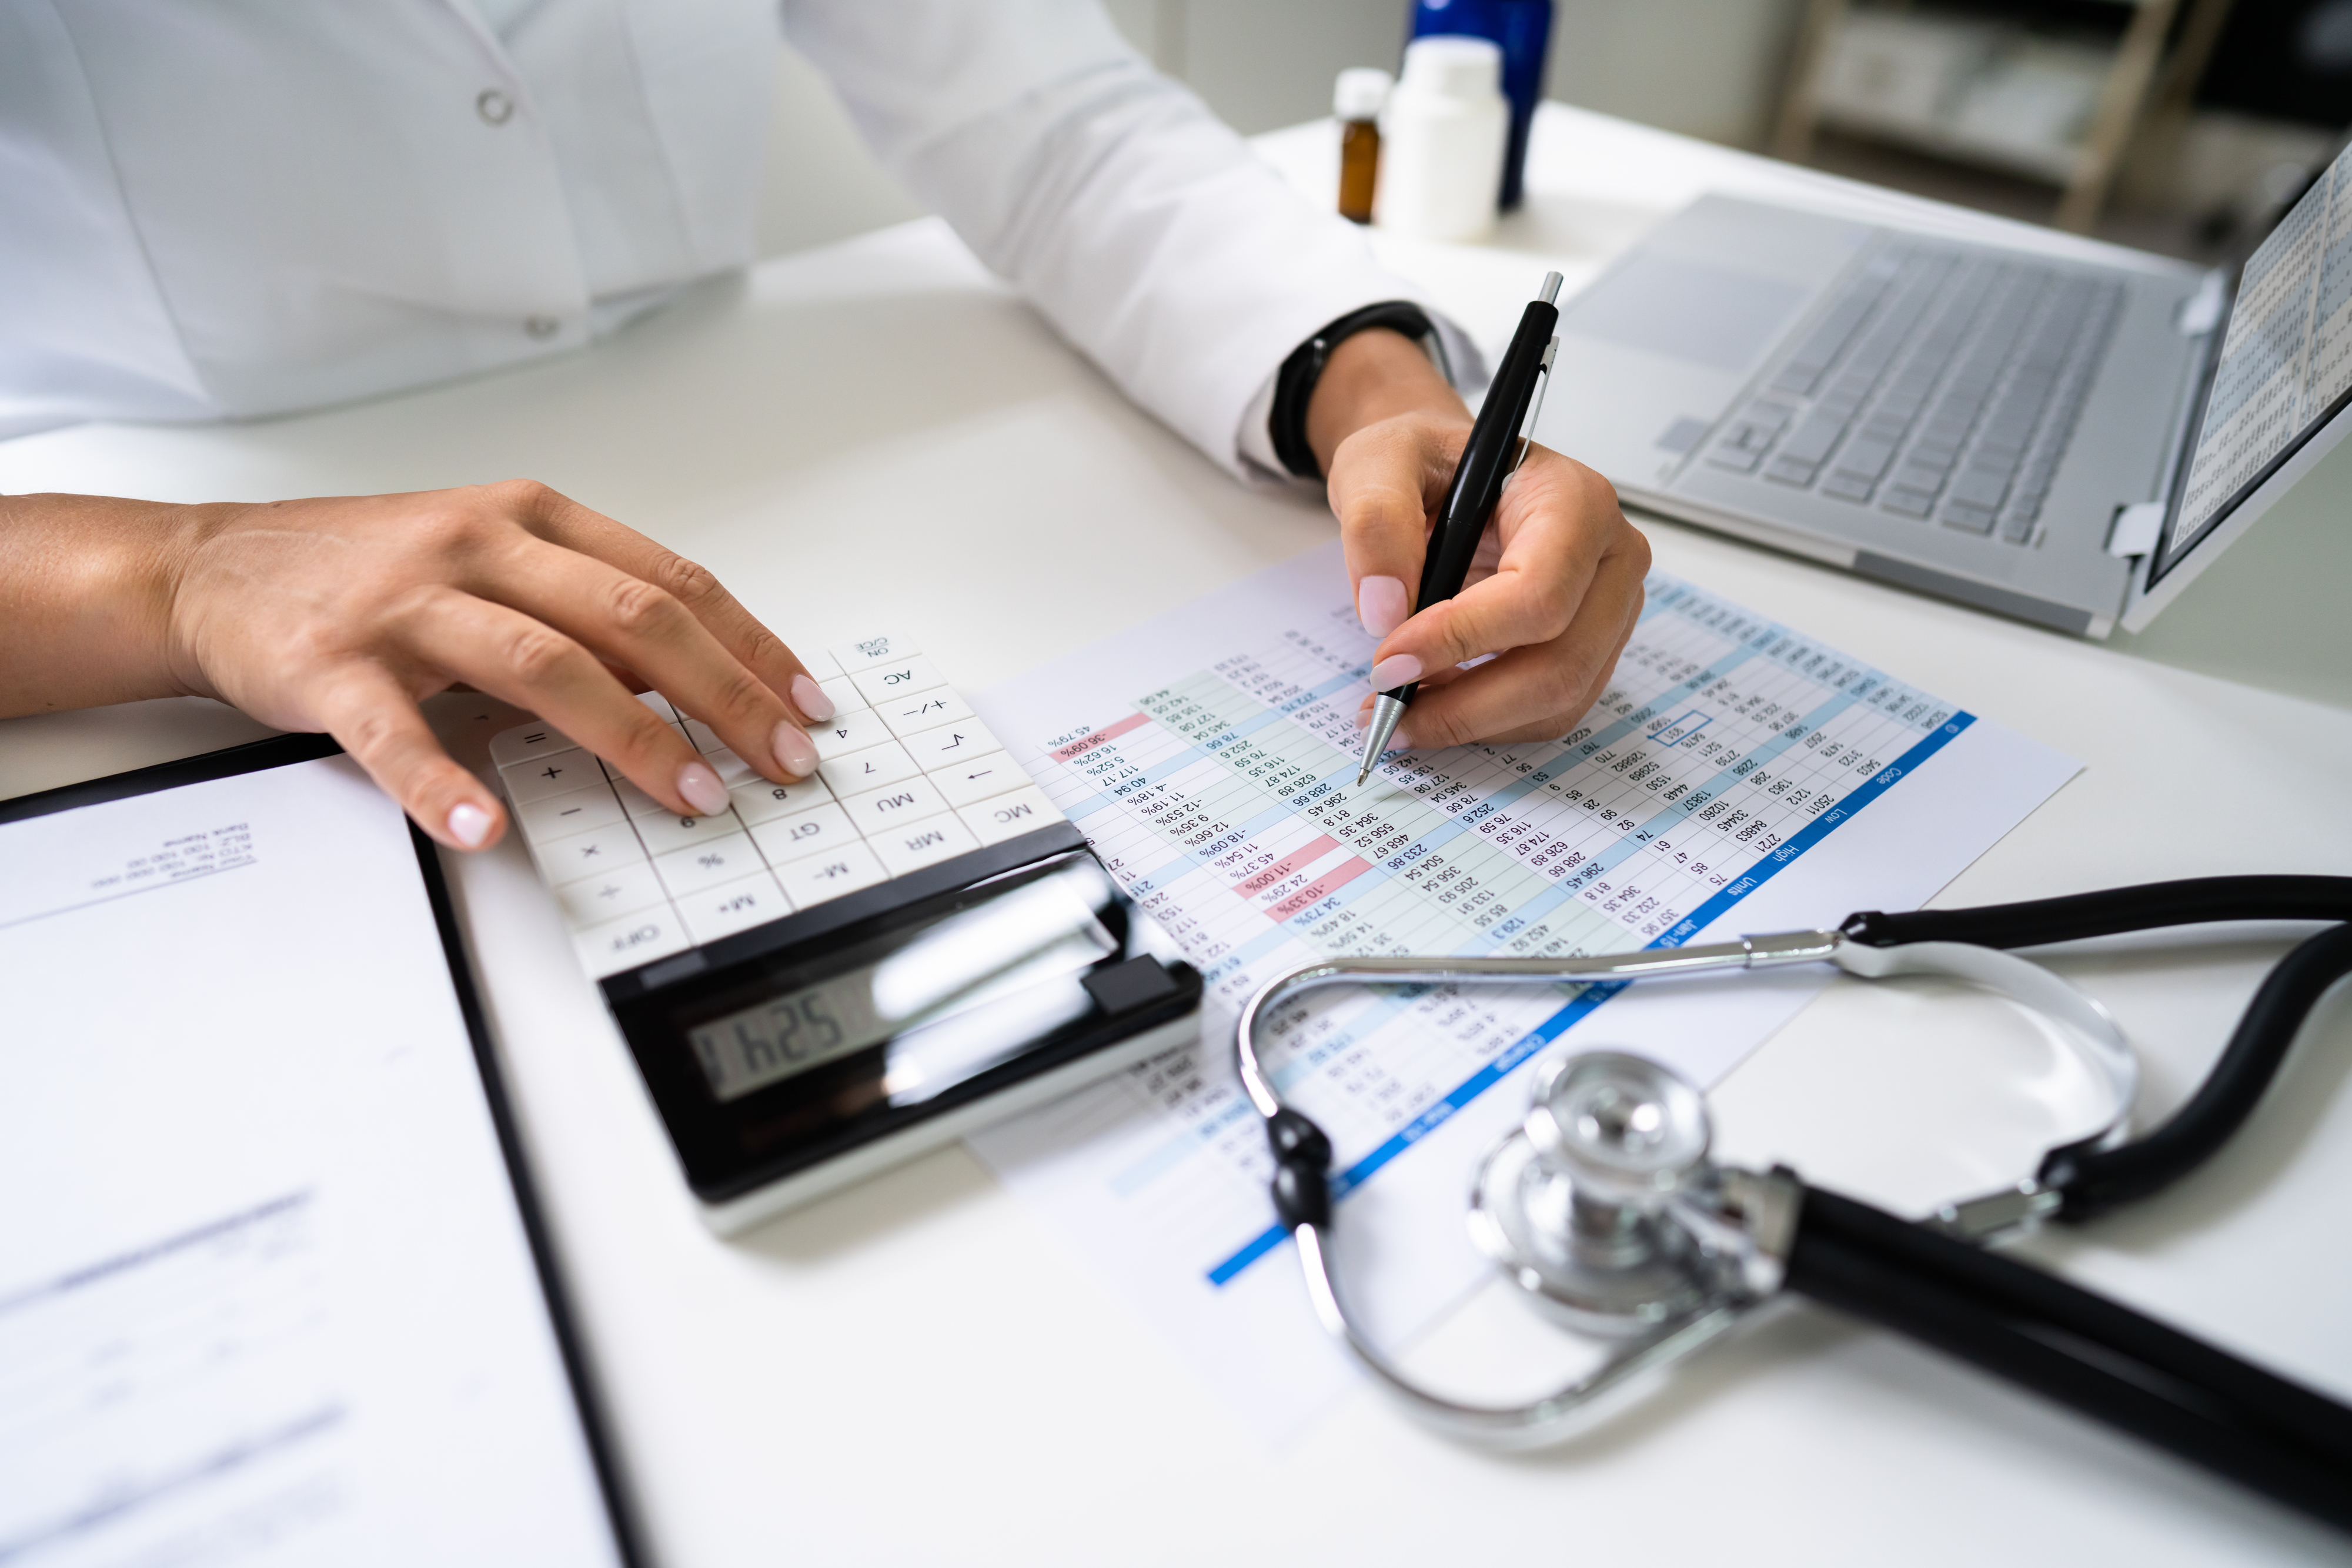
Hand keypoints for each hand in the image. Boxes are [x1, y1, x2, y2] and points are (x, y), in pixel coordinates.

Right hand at [0, 482, 832, 850]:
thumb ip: (587, 609)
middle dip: (723, 696)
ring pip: (541, 665)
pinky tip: (484, 824)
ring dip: (630, 738)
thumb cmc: (368, 569)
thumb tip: (694, 680)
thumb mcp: (494, 561)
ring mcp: (404, 606)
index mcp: (530, 520)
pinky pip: (396, 731)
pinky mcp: (331, 666)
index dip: (750, 646)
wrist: (213, 568)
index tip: (805, 705)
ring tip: (691, 797)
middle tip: (779, 760)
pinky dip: (442, 781)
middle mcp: (477, 549)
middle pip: (630, 618)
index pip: (671, 582)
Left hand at [1305, 328, 1649, 749]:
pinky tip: (1433, 704)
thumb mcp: (1378, 462)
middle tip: (1385, 708)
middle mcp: (1611, 558)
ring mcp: (1611, 609)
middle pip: (1559, 663)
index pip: (1538, 593)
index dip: (1462, 638)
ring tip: (1398, 713)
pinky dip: (1487, 722)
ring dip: (1471, 722)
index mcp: (1576, 500)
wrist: (1446, 474)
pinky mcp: (1593, 647)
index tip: (1389, 661)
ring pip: (1557, 699)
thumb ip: (1376, 523)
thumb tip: (1385, 612)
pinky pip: (1548, 710)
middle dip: (1466, 703)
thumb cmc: (1426, 462)